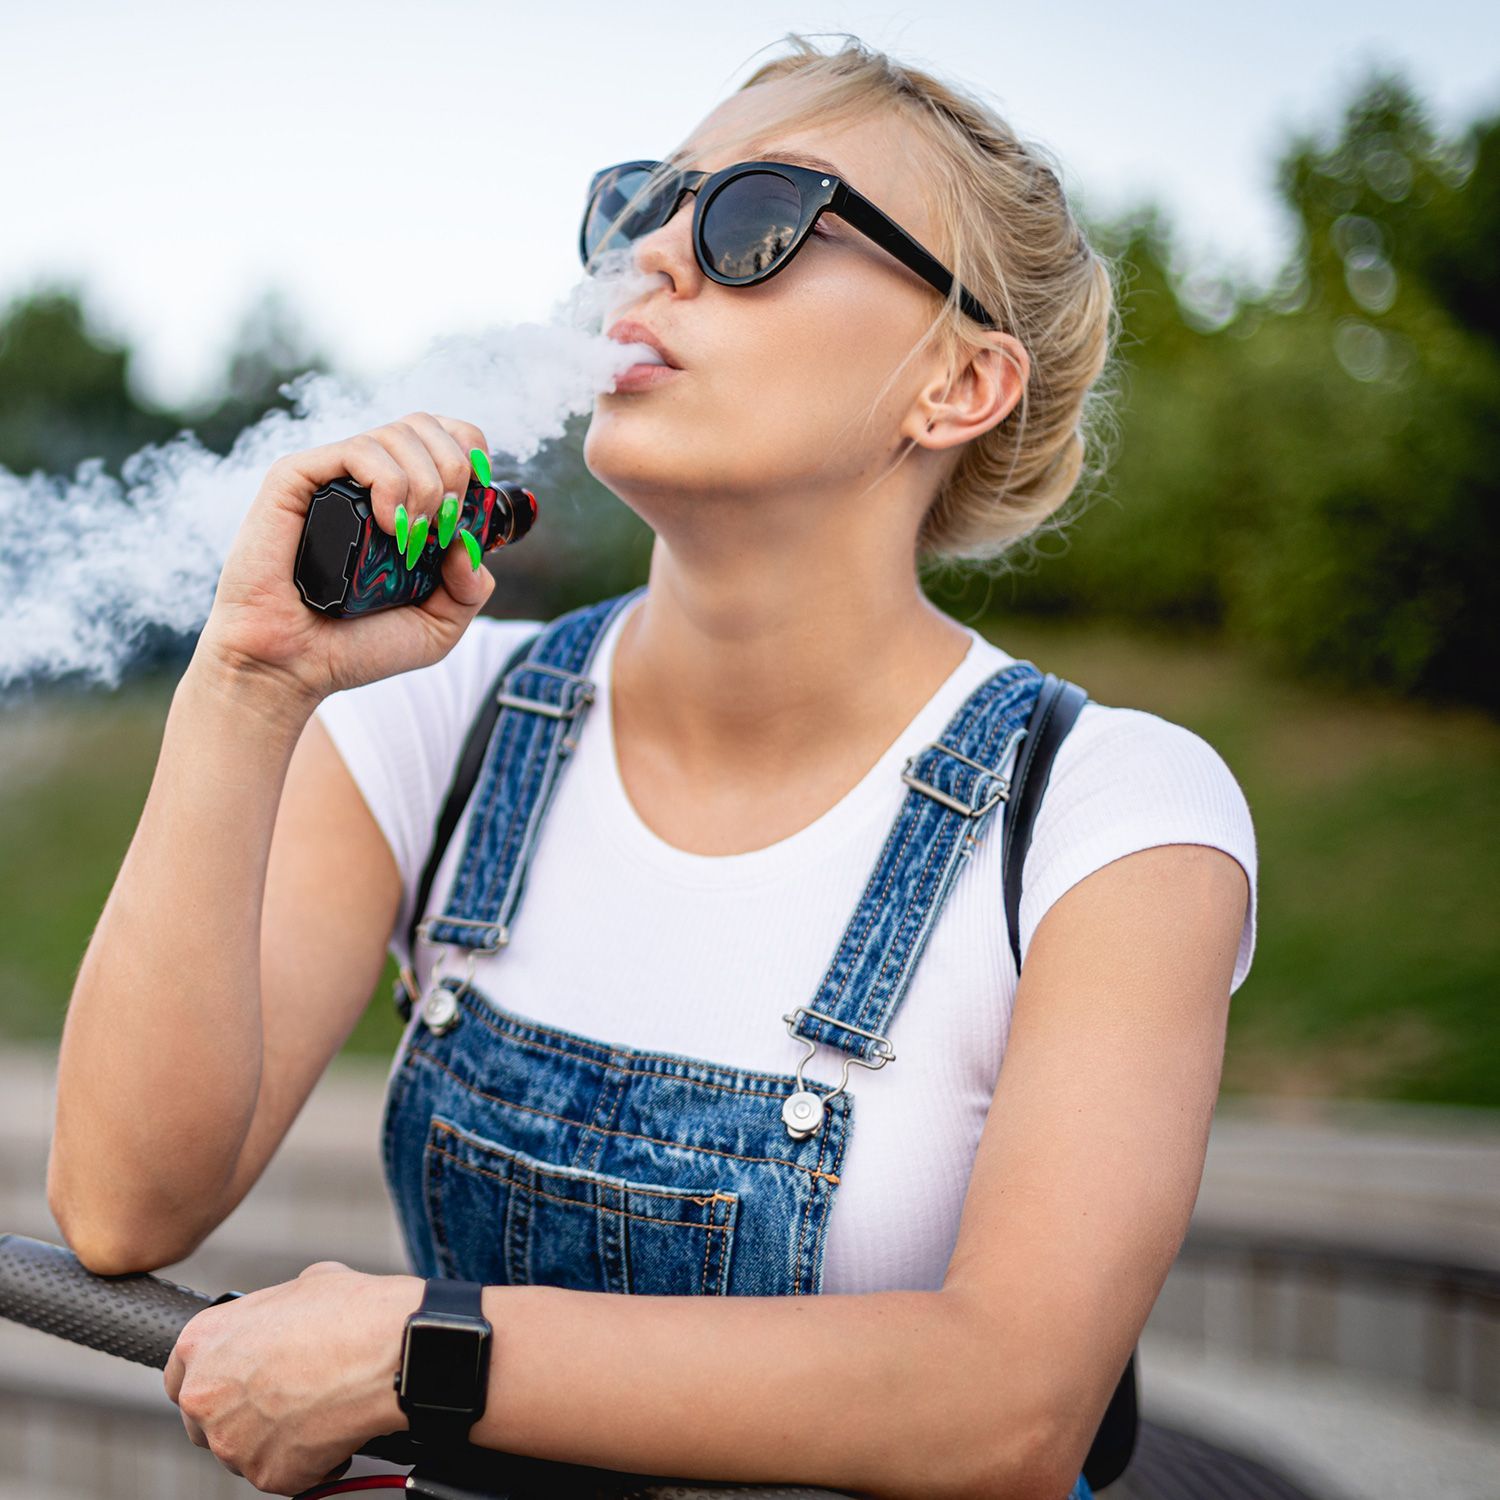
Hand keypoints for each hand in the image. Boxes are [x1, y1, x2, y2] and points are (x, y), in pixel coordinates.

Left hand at [163, 1259, 422, 1494]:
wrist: (390, 1349)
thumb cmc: (351, 1312)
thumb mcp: (302, 1285)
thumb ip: (271, 1314)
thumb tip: (284, 1321)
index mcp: (203, 1341)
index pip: (180, 1377)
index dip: (214, 1379)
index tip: (236, 1382)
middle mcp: (206, 1395)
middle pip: (206, 1422)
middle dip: (240, 1414)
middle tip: (285, 1397)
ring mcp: (233, 1442)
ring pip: (244, 1452)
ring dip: (274, 1438)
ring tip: (319, 1407)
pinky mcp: (268, 1475)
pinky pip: (283, 1474)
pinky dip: (308, 1461)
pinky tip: (334, 1428)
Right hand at [196, 413, 497, 709]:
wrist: (291, 666)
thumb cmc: (354, 647)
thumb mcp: (437, 628)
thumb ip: (470, 590)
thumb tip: (470, 544)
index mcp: (402, 500)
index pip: (447, 439)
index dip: (473, 456)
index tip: (476, 502)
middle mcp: (369, 482)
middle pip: (428, 425)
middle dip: (456, 470)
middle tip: (443, 528)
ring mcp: (333, 478)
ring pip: (399, 434)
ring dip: (427, 484)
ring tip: (411, 537)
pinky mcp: (296, 479)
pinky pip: (358, 451)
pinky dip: (390, 483)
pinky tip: (389, 525)